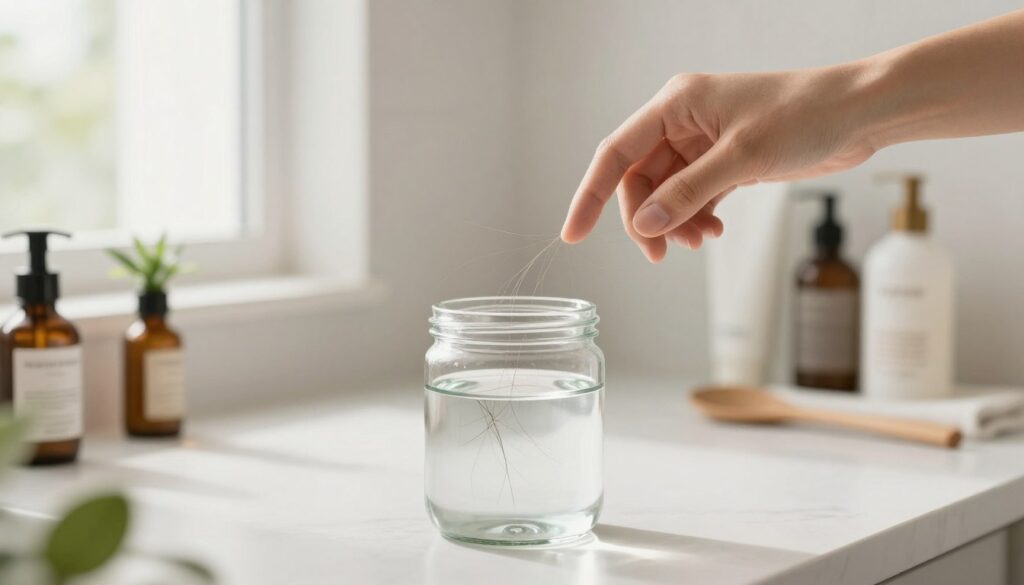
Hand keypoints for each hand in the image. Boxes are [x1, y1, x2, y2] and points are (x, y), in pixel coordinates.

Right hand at [560, 65, 877, 261]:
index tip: (573, 233)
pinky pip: (693, 196)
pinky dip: (697, 218)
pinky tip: (713, 232)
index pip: (616, 153)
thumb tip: (643, 225)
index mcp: (676, 103)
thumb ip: (687, 194)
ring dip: (676, 223)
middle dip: (647, 220)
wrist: (860, 113)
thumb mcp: (741, 158)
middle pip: (640, 180)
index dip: (590, 195)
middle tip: (662, 254)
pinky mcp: (725, 159)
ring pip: (667, 193)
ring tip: (702, 242)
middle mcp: (683, 120)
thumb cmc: (806, 115)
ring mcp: (704, 141)